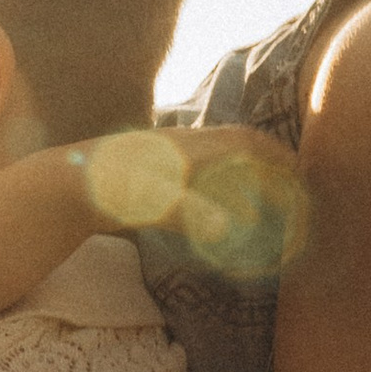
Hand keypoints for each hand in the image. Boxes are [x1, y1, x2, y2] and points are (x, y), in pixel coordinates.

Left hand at [73, 127, 305, 266]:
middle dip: (269, 164)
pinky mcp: (158, 171)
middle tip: (292, 188)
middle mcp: (187, 145)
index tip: (303, 172)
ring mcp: (172, 156)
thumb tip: (225, 228)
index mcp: (194, 148)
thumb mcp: (151, 203)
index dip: (279, 156)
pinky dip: (222, 186)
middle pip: (239, 147)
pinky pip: (202, 172)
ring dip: (247, 175)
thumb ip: (190, 213)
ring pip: (221, 158)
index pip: (248, 143)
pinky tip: (219, 207)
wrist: (67, 184)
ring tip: (264, 199)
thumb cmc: (112, 191)